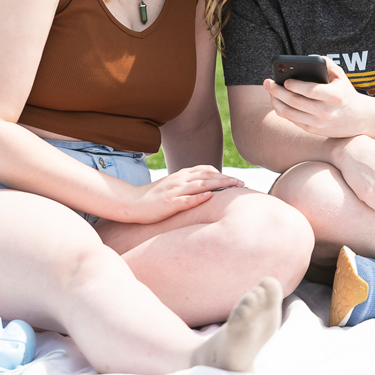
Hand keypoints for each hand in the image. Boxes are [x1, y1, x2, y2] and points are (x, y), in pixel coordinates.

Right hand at [126, 166, 243, 223]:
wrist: (132, 203)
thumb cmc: (154, 196)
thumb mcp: (173, 186)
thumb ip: (188, 183)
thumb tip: (206, 187)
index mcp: (181, 175)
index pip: (206, 170)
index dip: (222, 174)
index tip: (236, 180)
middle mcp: (180, 180)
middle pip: (207, 176)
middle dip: (226, 179)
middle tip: (242, 183)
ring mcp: (174, 191)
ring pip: (200, 185)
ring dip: (218, 185)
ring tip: (233, 187)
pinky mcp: (169, 204)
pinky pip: (186, 200)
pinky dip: (198, 197)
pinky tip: (209, 197)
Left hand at [262, 60, 368, 138]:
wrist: (360, 119)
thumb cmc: (346, 93)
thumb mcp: (341, 77)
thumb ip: (326, 64)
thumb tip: (308, 59)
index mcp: (334, 96)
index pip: (310, 90)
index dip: (294, 85)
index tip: (284, 80)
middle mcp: (326, 111)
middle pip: (295, 102)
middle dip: (277, 91)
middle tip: (268, 83)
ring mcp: (319, 123)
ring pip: (290, 113)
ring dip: (276, 102)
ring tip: (270, 92)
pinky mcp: (314, 130)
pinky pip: (293, 120)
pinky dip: (283, 111)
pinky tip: (277, 102)